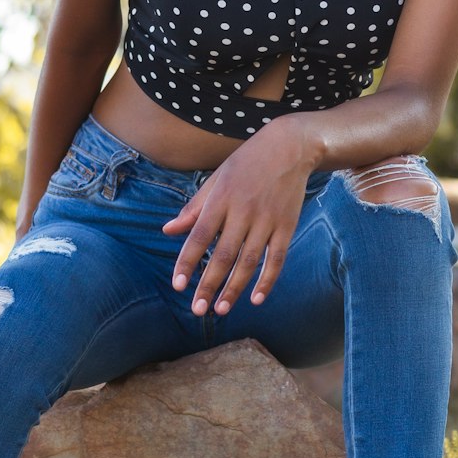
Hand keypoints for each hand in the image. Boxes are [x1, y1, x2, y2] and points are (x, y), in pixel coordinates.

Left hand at [161, 122, 315, 316]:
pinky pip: (276, 258)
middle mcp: (243, 211)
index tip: (178, 285)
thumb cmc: (247, 163)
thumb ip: (194, 208)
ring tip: (220, 309)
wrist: (289, 147)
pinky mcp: (286, 225)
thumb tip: (168, 231)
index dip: (188, 262)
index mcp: (221, 199)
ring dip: (234, 288)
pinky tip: (256, 298)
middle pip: (223, 254)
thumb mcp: (216, 179)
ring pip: (248, 261)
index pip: (199, 236)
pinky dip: (267, 280)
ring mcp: (267, 220)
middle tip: (198, 310)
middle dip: (209, 284)